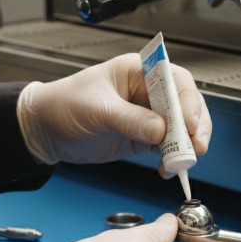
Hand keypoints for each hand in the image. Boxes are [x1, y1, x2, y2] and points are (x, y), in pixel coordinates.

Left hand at [17, 53, 211, 177]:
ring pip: (181, 128)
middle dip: (195, 127)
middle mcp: (148, 92)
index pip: (175, 80)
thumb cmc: (63, 105)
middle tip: (195, 148)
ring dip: (186, 147)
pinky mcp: (143, 137)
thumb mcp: (96, 110)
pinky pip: (168, 148)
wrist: (45, 130)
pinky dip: (173, 160)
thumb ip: (129, 119)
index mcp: (137, 72)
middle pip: (186, 105)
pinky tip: (168, 169)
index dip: (187, 100)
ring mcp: (148, 115)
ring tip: (181, 163)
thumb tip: (160, 130)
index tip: (188, 123)